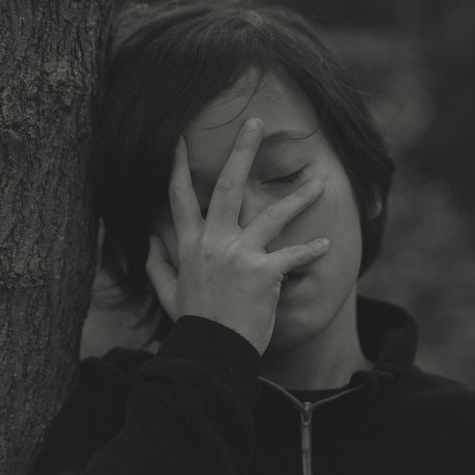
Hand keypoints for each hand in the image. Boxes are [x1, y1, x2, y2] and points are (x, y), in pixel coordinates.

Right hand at [145, 118, 328, 355]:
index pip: (179, 197)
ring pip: (272, 214)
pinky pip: (292, 255)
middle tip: (256, 121)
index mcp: (189, 244)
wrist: (210, 353)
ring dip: (298, 198)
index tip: (179, 139)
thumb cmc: (193, 324)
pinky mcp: (264, 272)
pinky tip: (325, 244)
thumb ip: (157, 263)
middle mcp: (213, 242)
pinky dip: (310, 249)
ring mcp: (239, 254)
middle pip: (227, 185)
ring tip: (320, 183)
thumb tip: (149, 240)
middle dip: (242, 150)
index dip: (178, 166)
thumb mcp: (168, 293)